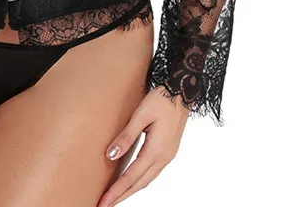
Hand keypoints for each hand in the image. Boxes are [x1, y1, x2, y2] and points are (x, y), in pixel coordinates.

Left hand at [96, 86, 189, 206]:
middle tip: (104, 205)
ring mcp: (168, 156)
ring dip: (130, 190)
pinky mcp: (168, 151)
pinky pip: (151, 172)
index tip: (103, 202)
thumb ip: (126, 136)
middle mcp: (164, 158)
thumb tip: (110, 155)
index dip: (116, 191)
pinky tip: (130, 181)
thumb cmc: (160, 99)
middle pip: (139, 184)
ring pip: (146, 180)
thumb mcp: (141, 114)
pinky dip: (139, 180)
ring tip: (115, 197)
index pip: (131, 177)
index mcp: (156, 151)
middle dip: (121, 196)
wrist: (182, 91)